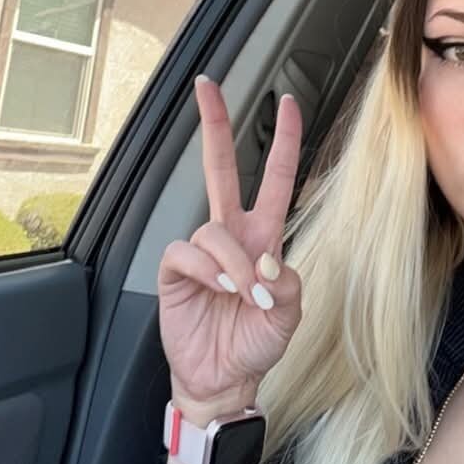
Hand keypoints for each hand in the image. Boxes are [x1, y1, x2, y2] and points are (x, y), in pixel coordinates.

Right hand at [158, 76, 303, 408]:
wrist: (224, 379)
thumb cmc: (256, 343)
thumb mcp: (289, 315)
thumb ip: (287, 284)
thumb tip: (265, 260)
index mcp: (264, 238)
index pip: (273, 180)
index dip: (283, 142)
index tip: (287, 103)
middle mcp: (232, 236)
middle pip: (220, 168)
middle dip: (215, 125)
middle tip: (207, 84)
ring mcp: (202, 252)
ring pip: (212, 230)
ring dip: (233, 264)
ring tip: (243, 295)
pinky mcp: (174, 271)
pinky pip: (186, 253)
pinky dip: (207, 270)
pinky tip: (217, 290)